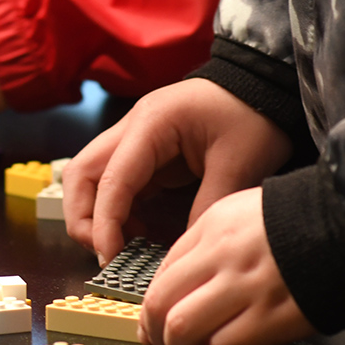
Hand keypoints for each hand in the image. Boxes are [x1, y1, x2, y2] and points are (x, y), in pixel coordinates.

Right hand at [63, 78, 292, 264]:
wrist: (263, 85)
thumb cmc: (253, 115)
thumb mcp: (239, 163)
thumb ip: (207, 207)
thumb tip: (181, 250)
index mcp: (150, 124)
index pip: (111, 179)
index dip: (104, 224)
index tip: (109, 258)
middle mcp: (131, 129)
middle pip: (80, 175)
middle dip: (83, 218)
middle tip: (105, 254)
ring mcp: (134, 140)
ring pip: (90, 180)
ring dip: (94, 216)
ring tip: (121, 247)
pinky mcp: (144, 154)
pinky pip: (115, 186)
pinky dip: (116, 212)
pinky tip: (137, 233)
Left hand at [136, 187, 315, 344]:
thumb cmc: (298, 220)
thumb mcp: (240, 211)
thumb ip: (207, 243)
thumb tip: (179, 281)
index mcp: (212, 228)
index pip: (161, 273)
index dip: (150, 303)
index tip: (152, 318)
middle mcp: (221, 257)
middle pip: (160, 302)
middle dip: (153, 329)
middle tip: (160, 340)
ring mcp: (245, 288)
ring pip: (182, 327)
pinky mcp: (272, 317)